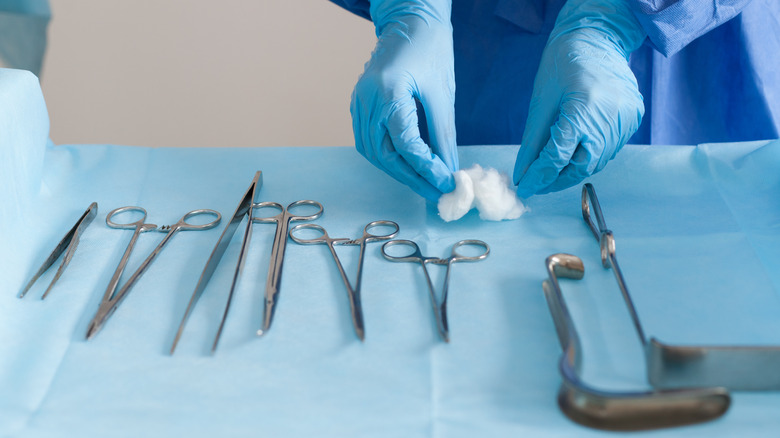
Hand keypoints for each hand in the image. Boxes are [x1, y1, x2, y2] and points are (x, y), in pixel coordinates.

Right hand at [351, 0, 456, 200]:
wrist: (408, 20)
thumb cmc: (430, 48)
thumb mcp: (442, 93)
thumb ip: (443, 134)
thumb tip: (449, 169)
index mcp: (389, 92)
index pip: (405, 144)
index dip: (426, 169)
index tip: (446, 183)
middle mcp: (367, 100)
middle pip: (384, 154)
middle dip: (411, 178)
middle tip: (436, 192)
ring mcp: (359, 103)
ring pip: (373, 152)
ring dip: (398, 171)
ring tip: (424, 182)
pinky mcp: (359, 105)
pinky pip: (369, 141)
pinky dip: (388, 156)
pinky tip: (407, 164)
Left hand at [514, 0, 646, 197]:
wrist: (598, 38)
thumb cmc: (563, 63)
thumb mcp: (542, 101)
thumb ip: (533, 142)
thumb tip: (523, 174)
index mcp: (584, 108)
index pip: (558, 155)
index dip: (539, 176)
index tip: (525, 187)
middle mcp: (610, 117)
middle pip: (582, 165)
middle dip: (558, 179)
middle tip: (538, 184)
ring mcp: (626, 120)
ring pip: (597, 161)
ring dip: (573, 170)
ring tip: (552, 172)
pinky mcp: (633, 119)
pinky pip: (609, 149)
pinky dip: (589, 156)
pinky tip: (574, 154)